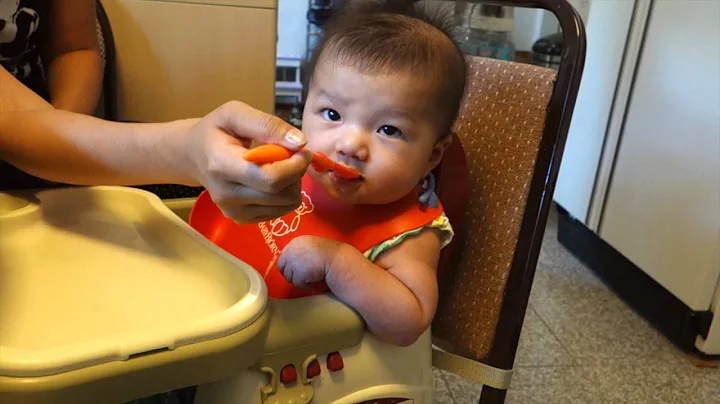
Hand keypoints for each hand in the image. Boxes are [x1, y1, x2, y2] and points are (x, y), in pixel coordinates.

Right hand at [184, 101, 312, 222]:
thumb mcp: (236, 114)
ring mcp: (233, 210)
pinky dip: (284, 194)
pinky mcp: (241, 218)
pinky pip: (280, 211)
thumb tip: (300, 143)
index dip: (295, 166)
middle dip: (296, 173)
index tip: (303, 151)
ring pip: (285, 204)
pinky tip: (272, 179)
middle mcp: (226, 194)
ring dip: (293, 183)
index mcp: (222, 165)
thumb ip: (268, 125)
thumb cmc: (216, 130)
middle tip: (292, 155)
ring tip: (279, 165)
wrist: (193, 155)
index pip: (270, 178)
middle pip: (281, 194)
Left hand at [278, 236, 343, 288]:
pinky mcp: (297, 274)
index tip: (299, 270)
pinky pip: (298, 284)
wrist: (336, 259)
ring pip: (290, 278)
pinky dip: (306, 285)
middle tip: (304, 277)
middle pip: (282, 269)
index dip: (290, 266)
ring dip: (300, 280)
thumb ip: (301, 252)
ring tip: (312, 278)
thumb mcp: (312, 246)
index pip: (283, 258)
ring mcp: (293, 263)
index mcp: (295, 242)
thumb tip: (293, 263)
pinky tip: (315, 281)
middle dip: (292, 274)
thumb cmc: (329, 253)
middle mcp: (290, 251)